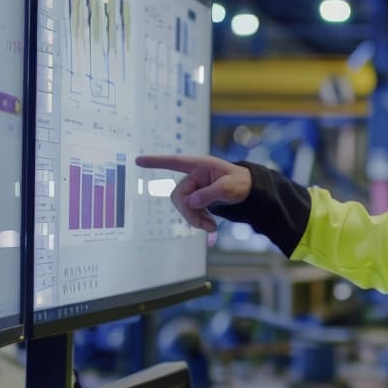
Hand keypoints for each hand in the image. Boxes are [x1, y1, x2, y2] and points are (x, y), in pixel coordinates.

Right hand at [135, 154, 251, 232]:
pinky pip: (189, 212)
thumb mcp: (230, 188)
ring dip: (194, 219)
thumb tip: (190, 202)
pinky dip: (198, 221)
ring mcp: (194, 188)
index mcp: (200, 166)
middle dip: (190, 213)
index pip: (175, 162)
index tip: (138, 161)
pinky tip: (211, 226)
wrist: (249, 192)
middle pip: (178, 196)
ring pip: (182, 207)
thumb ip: (210, 193)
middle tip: (207, 226)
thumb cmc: (241, 183)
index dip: (156, 162)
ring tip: (211, 227)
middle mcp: (194, 176)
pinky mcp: (196, 199)